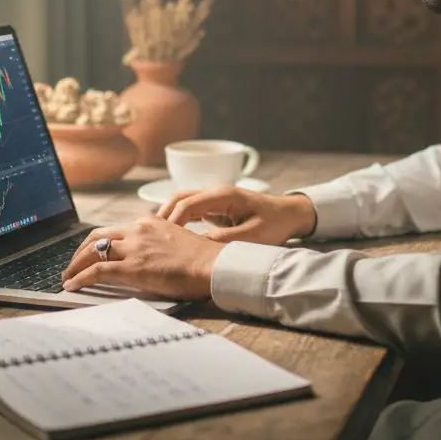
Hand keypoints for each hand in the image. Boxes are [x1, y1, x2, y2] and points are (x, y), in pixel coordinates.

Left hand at [61, 216, 221, 299]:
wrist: (213, 265)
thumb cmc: (202, 259)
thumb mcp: (176, 240)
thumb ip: (157, 243)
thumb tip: (147, 257)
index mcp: (148, 222)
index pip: (113, 229)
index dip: (96, 242)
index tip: (90, 253)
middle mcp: (138, 230)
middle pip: (97, 236)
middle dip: (79, 251)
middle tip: (72, 265)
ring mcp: (134, 248)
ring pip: (92, 252)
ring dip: (75, 266)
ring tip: (67, 278)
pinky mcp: (133, 267)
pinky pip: (97, 271)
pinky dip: (80, 278)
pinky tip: (73, 286)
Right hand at [156, 187, 316, 247]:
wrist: (290, 214)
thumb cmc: (275, 224)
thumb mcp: (252, 237)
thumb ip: (225, 241)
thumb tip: (197, 247)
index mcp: (224, 196)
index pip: (189, 203)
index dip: (173, 221)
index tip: (163, 239)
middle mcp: (216, 192)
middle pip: (180, 198)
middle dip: (164, 215)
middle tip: (151, 236)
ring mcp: (215, 198)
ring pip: (183, 202)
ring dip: (169, 217)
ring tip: (157, 237)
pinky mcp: (217, 207)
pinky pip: (192, 209)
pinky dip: (180, 219)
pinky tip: (173, 236)